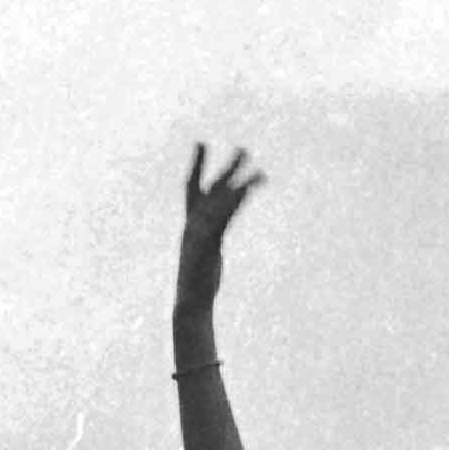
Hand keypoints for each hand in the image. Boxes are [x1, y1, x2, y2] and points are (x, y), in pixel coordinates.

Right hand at [177, 140, 259, 305]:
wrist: (189, 306)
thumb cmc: (196, 289)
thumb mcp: (203, 262)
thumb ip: (207, 246)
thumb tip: (210, 243)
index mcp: (190, 226)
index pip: (192, 189)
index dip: (197, 166)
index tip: (201, 143)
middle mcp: (194, 224)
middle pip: (212, 189)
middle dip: (227, 168)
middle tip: (244, 148)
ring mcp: (200, 232)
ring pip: (222, 200)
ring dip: (240, 181)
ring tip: (259, 169)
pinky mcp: (209, 243)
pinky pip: (225, 216)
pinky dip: (236, 201)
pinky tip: (249, 188)